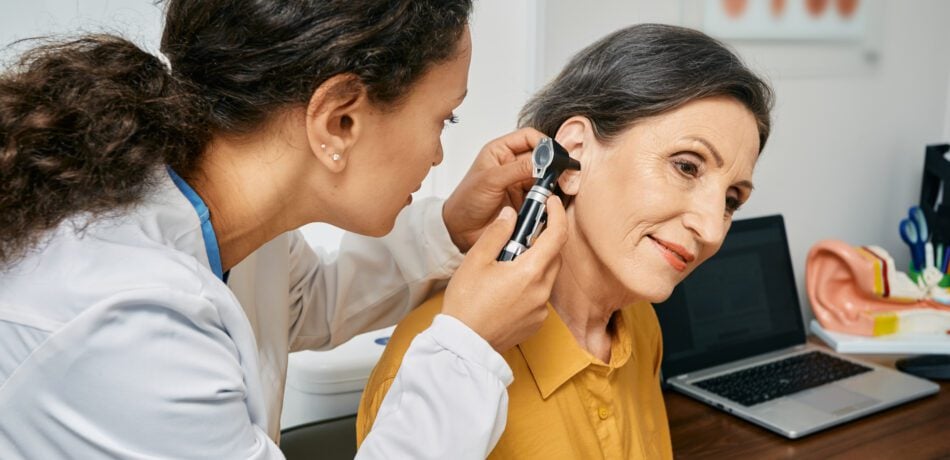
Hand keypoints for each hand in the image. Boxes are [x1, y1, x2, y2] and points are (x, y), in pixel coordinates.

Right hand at [442, 195, 566, 352]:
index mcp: (530, 272)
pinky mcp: (536, 322)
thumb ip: (497, 233)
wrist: (463, 344)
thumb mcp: (476, 260)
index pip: (557, 235)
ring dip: (535, 263)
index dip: (557, 214)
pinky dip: (531, 284)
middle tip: (522, 232)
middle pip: (554, 256)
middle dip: (543, 239)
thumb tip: (511, 215)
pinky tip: (508, 287)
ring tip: (508, 263)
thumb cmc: (466, 303)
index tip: (552, 203)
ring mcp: (541, 309)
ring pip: (547, 276)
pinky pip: (540, 295)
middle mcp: (542, 291)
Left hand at [443, 128, 545, 252]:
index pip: (529, 137)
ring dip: (550, 184)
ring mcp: (521, 183)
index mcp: (501, 151)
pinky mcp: (526, 201)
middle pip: (542, 157)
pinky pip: (544, 196)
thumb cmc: (465, 202)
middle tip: (560, 174)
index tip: (554, 154)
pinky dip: (548, 199)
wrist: (461, 231)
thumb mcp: (490, 180)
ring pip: (545, 177)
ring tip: (549, 191)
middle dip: (552, 165)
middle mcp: (512, 165)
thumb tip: (542, 161)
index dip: (543, 142)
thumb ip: (517, 169)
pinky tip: (547, 203)